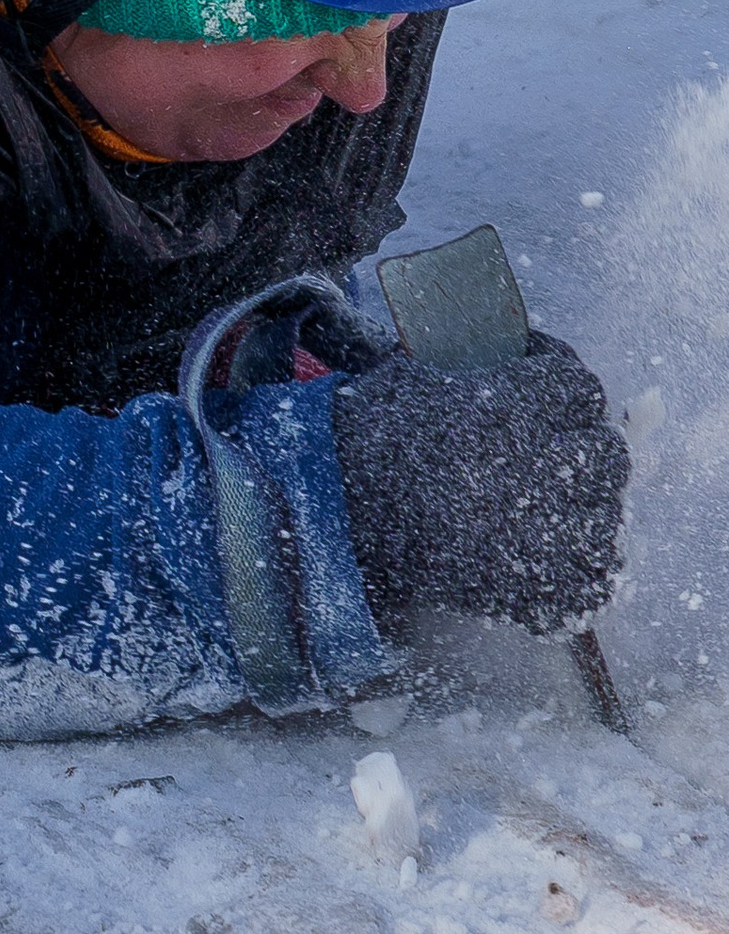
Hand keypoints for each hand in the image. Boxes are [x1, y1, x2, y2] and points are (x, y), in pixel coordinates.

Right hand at [332, 334, 628, 635]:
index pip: (579, 387)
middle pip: (607, 453)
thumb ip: (464, 357)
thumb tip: (497, 347)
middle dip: (584, 450)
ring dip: (587, 511)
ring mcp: (537, 530)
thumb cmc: (362, 436)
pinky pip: (589, 583)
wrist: (327, 514)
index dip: (562, 388)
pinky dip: (581, 576)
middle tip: (550, 456)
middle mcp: (537, 464)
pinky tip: (552, 562)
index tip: (542, 390)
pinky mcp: (526, 586)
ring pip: (605, 516)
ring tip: (553, 509)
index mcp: (511, 406)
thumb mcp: (411, 373)